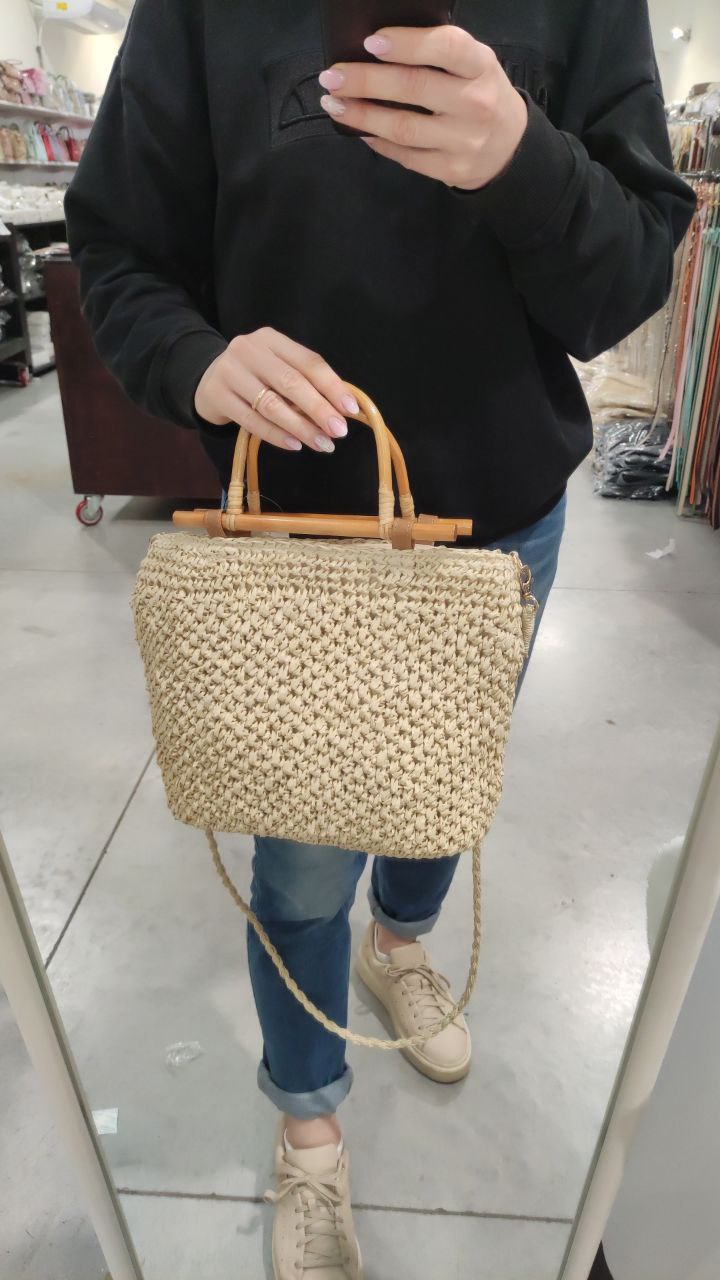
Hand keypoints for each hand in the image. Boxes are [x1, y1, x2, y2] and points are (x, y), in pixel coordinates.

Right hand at [195, 327, 358, 452]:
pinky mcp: (217, 395)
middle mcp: (249, 350)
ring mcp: (229, 371)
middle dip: (319, 409)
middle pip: (291, 382)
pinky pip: (251, 420)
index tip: (350, 410)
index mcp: (271, 339)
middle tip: (339, 432)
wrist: (206, 381)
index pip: (308, 361)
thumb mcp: (277, 369)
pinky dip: (276, 435)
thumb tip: (343, 409)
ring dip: (301, 427)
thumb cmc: (254, 377)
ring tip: (322, 444)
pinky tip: (294, 445)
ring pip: (271, 404)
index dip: (332, 386)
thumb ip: (306, 382)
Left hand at [318, 25, 527, 191]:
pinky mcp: (451, 170)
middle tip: (332, 76)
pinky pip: (405, 155)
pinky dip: (377, 141)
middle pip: (413, 88)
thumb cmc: (480, 95)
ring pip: (402, 127)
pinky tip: (360, 130)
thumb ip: (438, 56)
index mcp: (481, 67)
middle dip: (365, 80)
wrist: (510, 148)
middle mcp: (476, 103)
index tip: (370, 42)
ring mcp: (463, 141)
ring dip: (362, 114)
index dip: (406, 43)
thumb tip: (377, 49)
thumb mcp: (473, 66)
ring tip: (335, 103)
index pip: (446, 47)